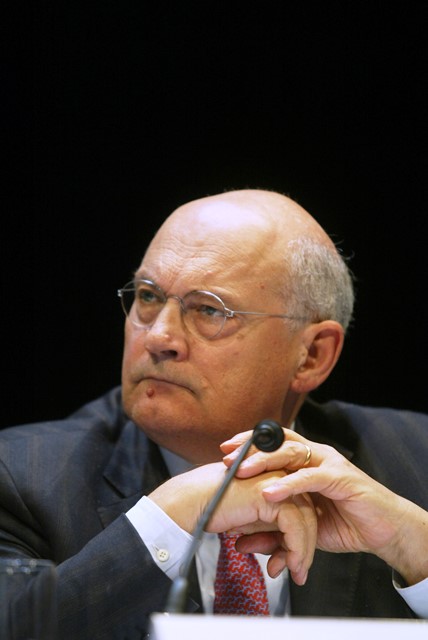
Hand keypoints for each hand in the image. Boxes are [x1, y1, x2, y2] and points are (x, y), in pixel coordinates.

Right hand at [149, 461, 316, 583]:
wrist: (190, 503)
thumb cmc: (210, 507)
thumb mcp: (247, 520)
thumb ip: (267, 528)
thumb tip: (282, 550)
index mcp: (272, 477)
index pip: (299, 506)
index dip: (300, 535)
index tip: (297, 561)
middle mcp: (277, 475)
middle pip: (306, 512)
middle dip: (304, 546)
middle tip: (299, 572)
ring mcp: (275, 483)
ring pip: (305, 520)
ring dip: (302, 552)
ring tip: (295, 573)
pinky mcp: (271, 495)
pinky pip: (294, 525)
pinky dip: (296, 548)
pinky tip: (289, 564)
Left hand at [221, 429, 427, 585]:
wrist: (381, 529)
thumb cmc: (343, 522)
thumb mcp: (299, 527)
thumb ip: (271, 532)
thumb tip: (239, 543)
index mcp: (304, 461)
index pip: (272, 443)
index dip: (248, 444)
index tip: (223, 452)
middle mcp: (315, 455)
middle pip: (278, 441)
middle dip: (249, 447)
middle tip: (226, 457)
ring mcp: (328, 463)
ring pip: (291, 452)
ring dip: (264, 460)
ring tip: (242, 471)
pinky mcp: (340, 478)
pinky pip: (310, 477)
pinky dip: (289, 484)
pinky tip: (271, 491)